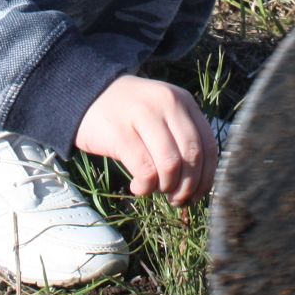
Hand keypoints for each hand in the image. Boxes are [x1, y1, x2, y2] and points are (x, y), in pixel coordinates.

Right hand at [75, 75, 215, 206]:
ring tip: (156, 190)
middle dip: (188, 186)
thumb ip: (181, 138)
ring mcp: (143, 115)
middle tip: (176, 199)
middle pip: (192, 156)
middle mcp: (167, 104)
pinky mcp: (120, 132)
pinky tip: (138, 187)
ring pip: (170, 164)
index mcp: (183, 101)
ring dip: (167, 187)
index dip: (207, 177)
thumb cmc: (129, 113)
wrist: (86, 95)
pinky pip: (144, 170)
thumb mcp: (161, 114)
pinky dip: (145, 187)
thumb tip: (198, 184)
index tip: (198, 194)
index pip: (209, 145)